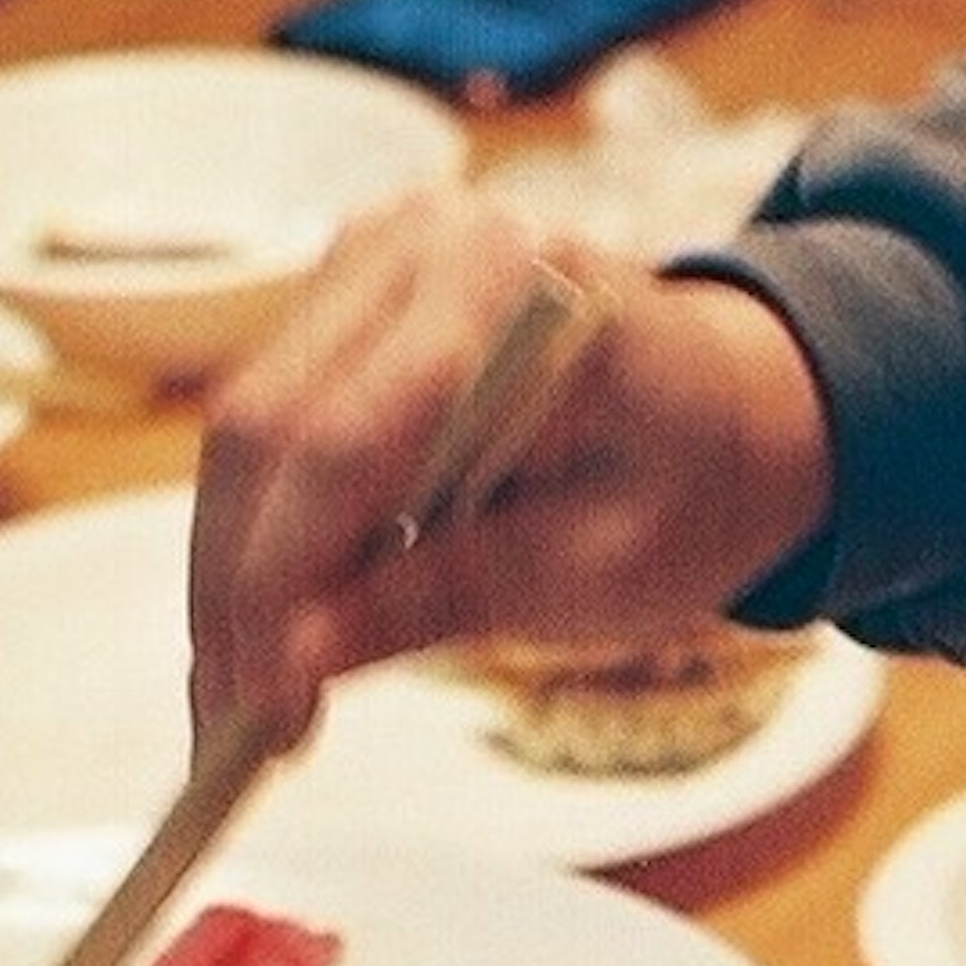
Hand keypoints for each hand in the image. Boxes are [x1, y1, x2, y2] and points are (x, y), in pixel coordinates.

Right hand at [185, 186, 833, 753]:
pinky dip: (258, 535)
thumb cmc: (691, 485)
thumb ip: (443, 600)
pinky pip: (267, 424)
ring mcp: (375, 255)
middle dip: (233, 592)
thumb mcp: (596, 571)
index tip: (262, 710)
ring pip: (243, 432)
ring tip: (240, 699)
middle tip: (230, 726)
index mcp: (514, 288)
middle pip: (265, 428)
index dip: (280, 585)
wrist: (735, 404)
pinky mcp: (345, 293)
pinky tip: (268, 628)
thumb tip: (292, 661)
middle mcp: (427, 240)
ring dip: (230, 574)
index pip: (344, 443)